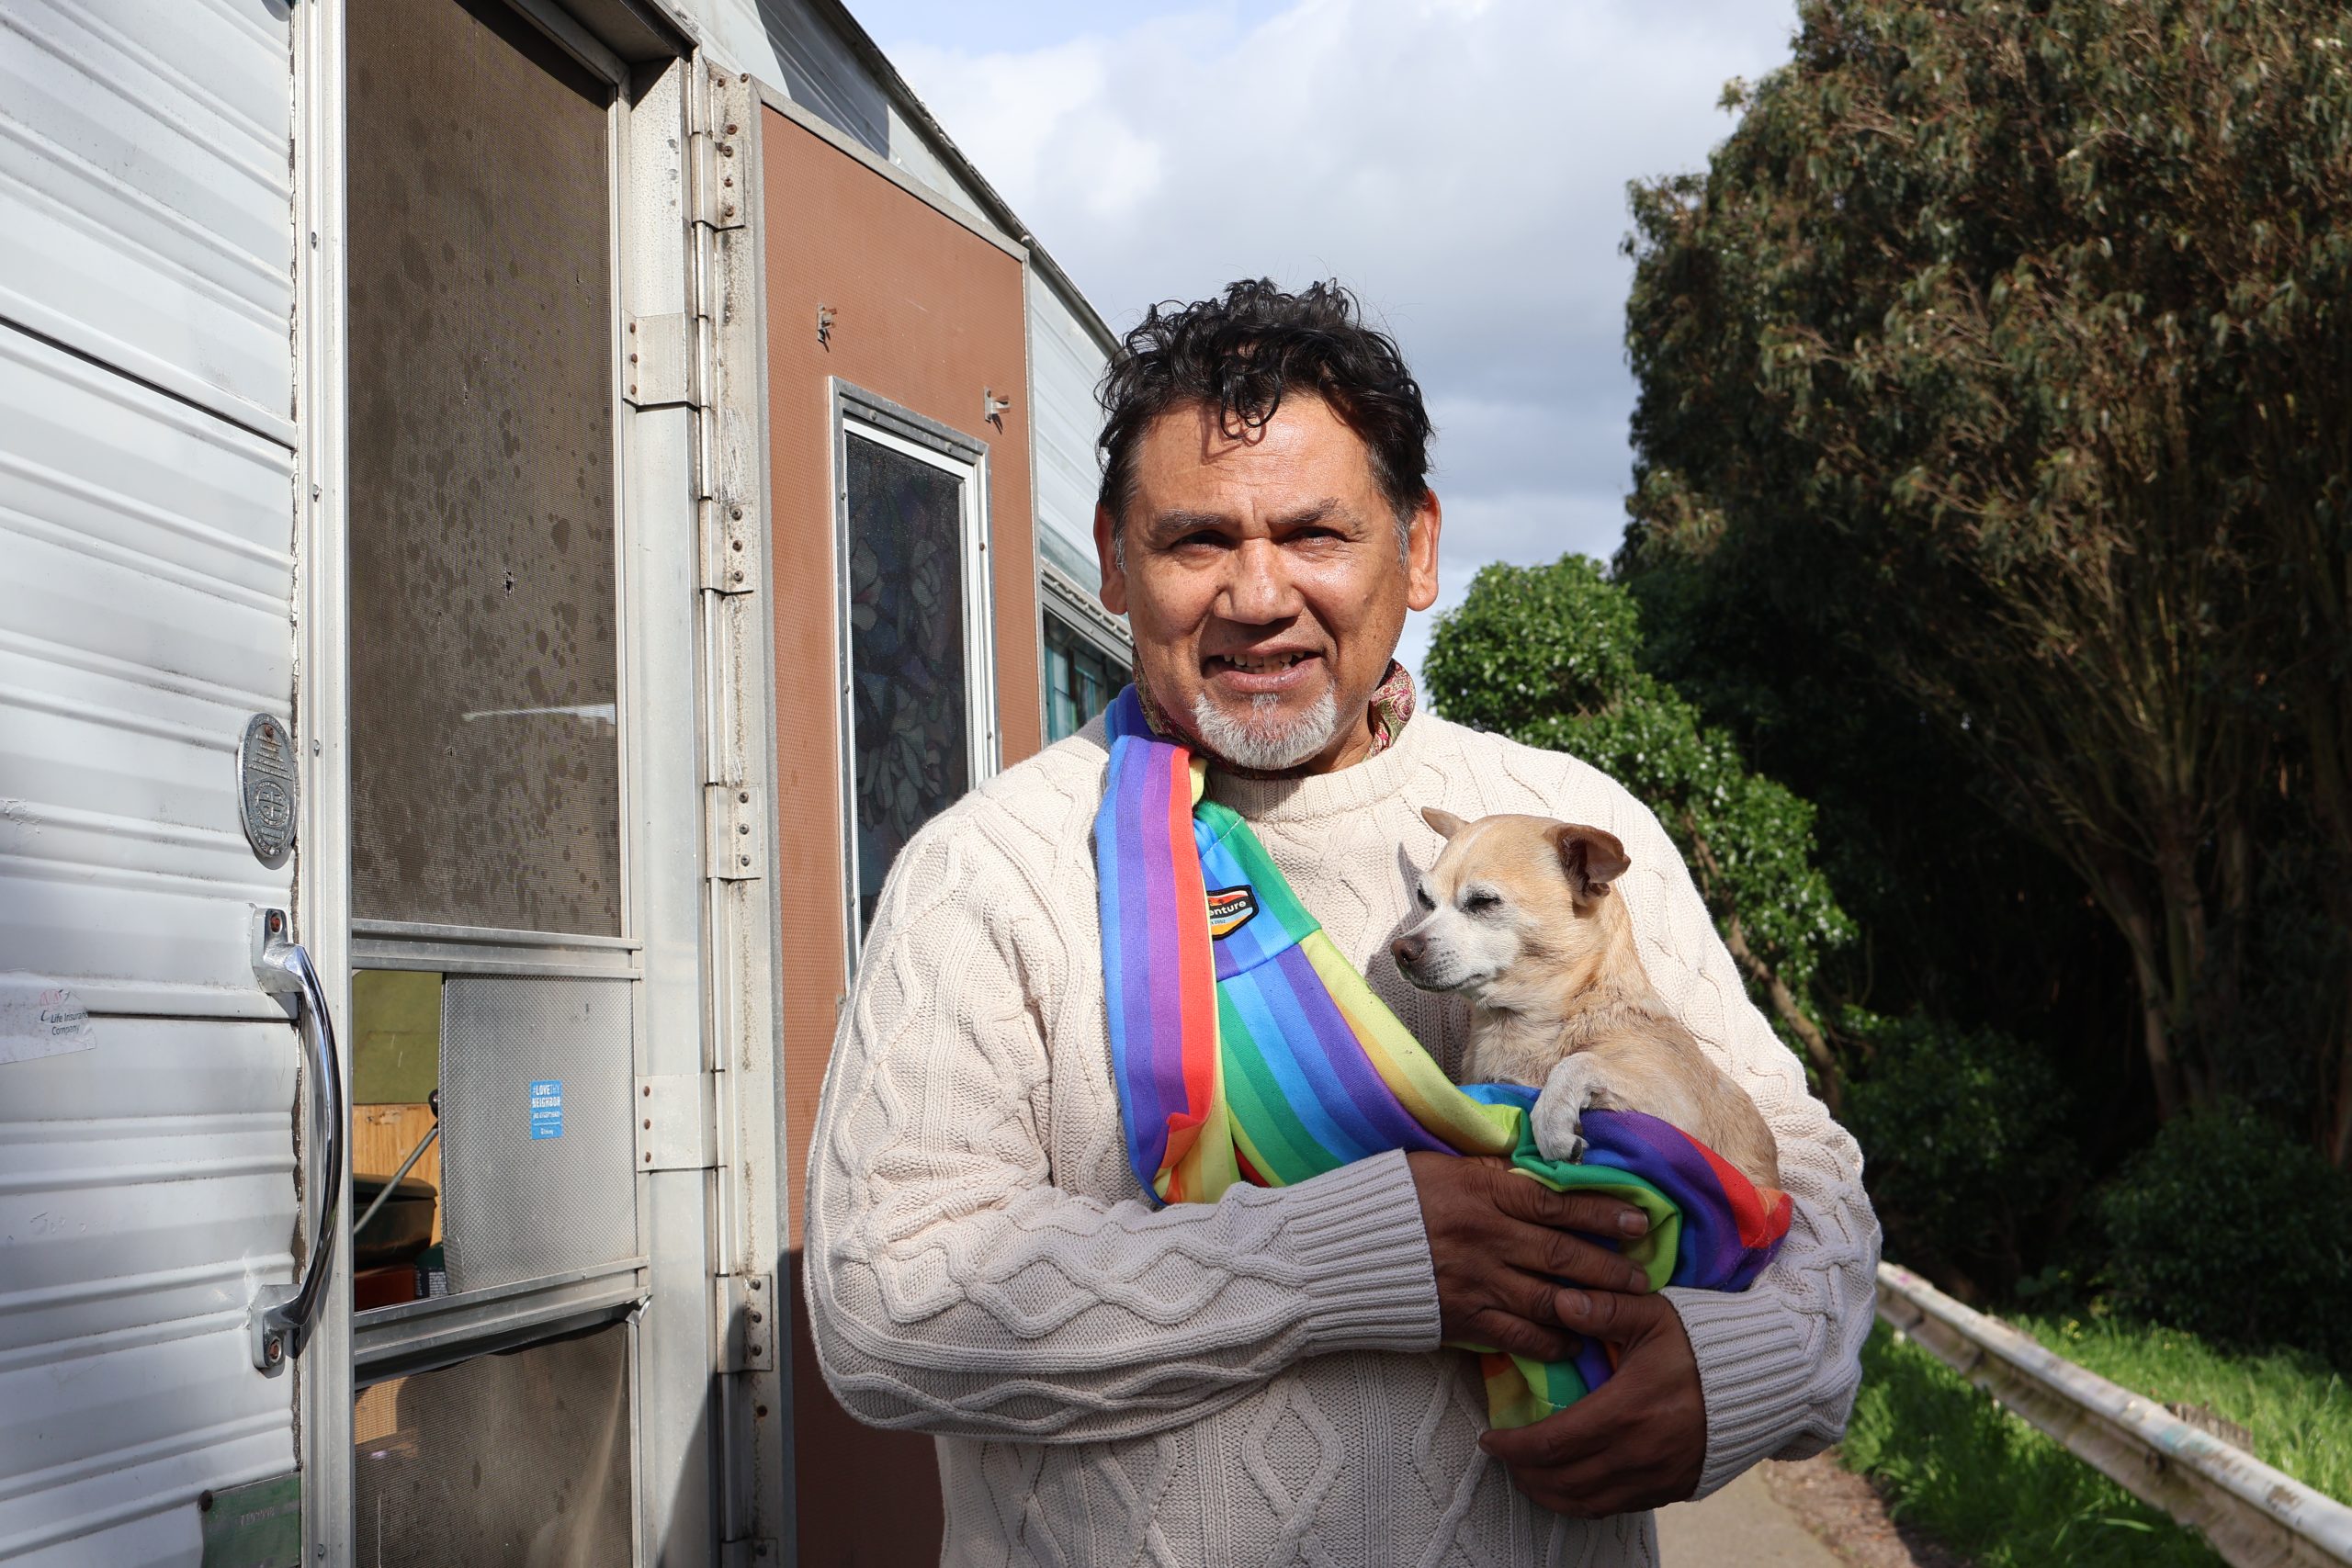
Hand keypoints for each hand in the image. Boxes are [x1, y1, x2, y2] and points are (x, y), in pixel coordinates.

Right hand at [1406, 1153, 1653, 1362]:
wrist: (1335, 1248)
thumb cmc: (1387, 1197)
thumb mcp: (1438, 1165)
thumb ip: (1489, 1169)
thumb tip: (1534, 1165)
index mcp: (1480, 1191)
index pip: (1555, 1202)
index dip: (1602, 1212)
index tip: (1638, 1220)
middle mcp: (1485, 1237)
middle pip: (1562, 1255)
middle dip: (1610, 1267)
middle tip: (1644, 1276)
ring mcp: (1475, 1281)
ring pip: (1549, 1299)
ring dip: (1592, 1307)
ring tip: (1624, 1310)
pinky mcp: (1462, 1318)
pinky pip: (1518, 1336)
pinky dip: (1551, 1341)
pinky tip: (1573, 1342)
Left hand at [1480, 1287, 1706, 1516]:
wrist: (1765, 1382)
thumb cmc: (1704, 1343)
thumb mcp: (1654, 1315)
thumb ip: (1605, 1307)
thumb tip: (1558, 1299)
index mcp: (1627, 1411)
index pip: (1553, 1443)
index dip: (1513, 1447)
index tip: (1490, 1439)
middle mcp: (1640, 1453)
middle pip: (1563, 1481)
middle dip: (1524, 1473)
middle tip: (1503, 1457)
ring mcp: (1658, 1477)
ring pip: (1587, 1503)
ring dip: (1549, 1494)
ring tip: (1527, 1475)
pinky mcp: (1673, 1489)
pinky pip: (1617, 1507)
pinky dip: (1584, 1502)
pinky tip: (1571, 1485)